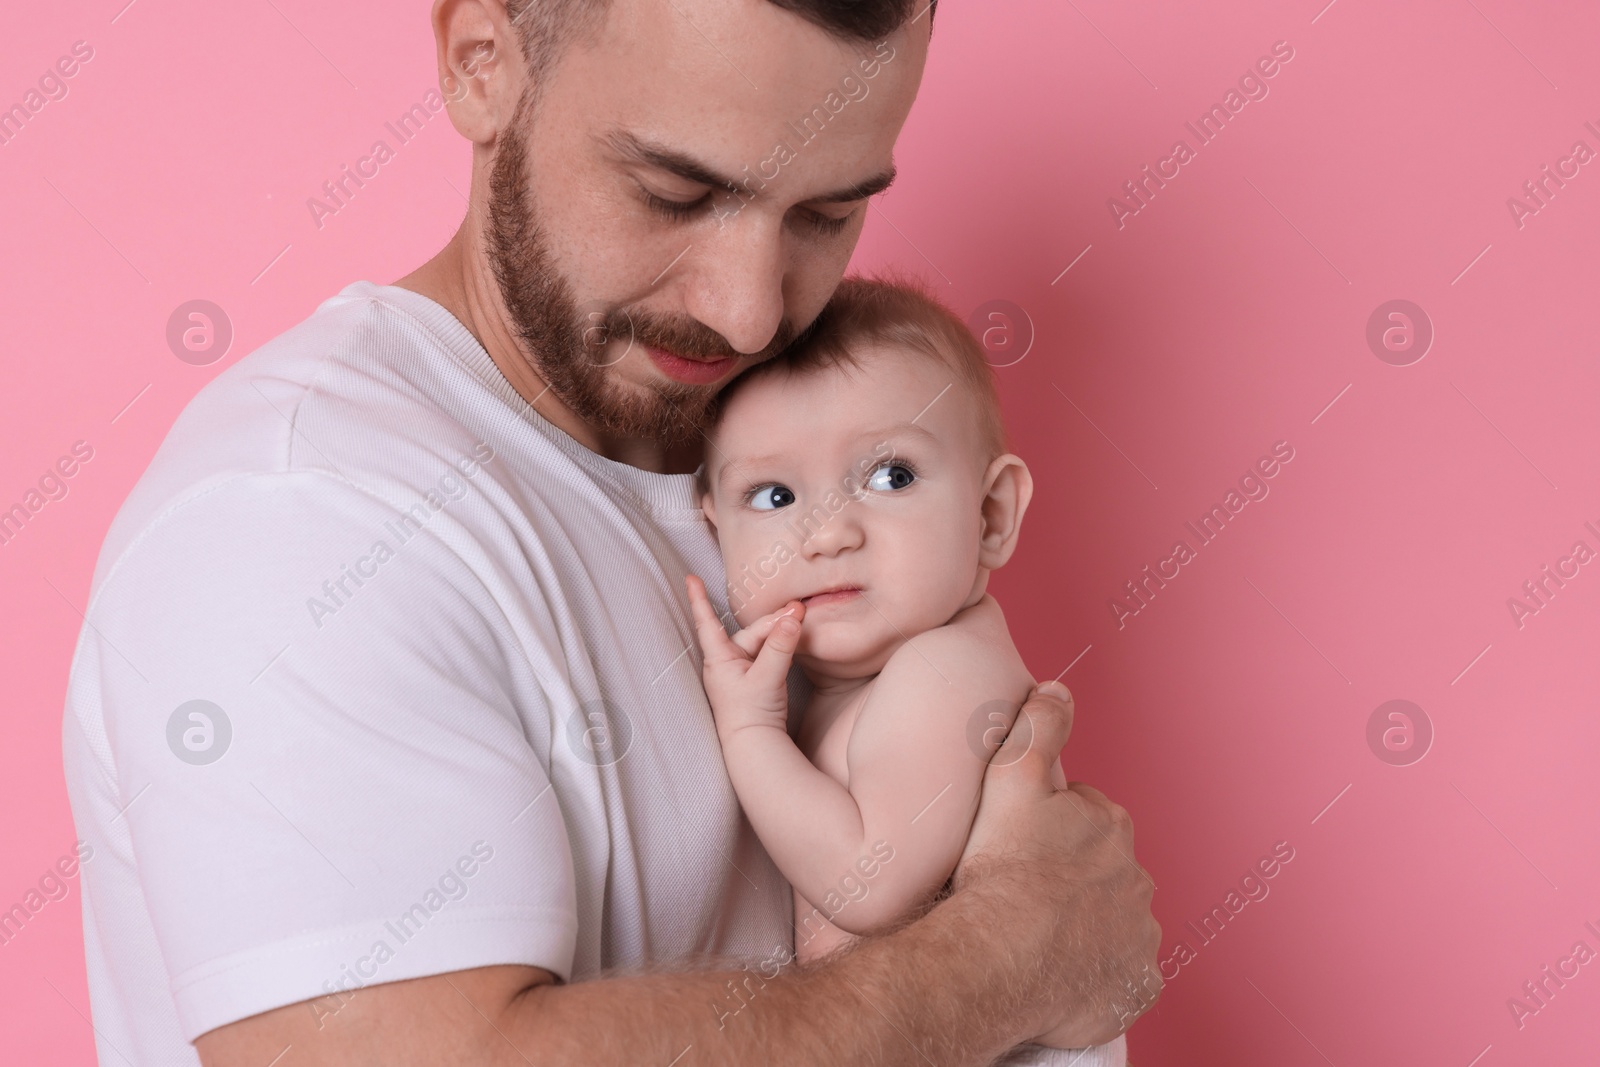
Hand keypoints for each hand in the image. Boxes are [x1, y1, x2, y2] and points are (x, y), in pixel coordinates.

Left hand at [685, 575, 804, 738]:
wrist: (754, 747)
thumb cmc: (752, 714)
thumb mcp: (768, 677)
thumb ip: (780, 647)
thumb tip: (793, 617)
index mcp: (719, 659)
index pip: (707, 622)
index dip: (699, 599)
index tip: (689, 578)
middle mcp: (725, 662)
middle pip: (751, 632)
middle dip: (775, 622)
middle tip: (801, 611)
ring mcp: (738, 672)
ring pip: (761, 643)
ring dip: (780, 634)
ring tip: (800, 623)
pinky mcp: (751, 680)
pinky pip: (765, 654)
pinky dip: (778, 646)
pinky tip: (793, 642)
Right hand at [953, 681, 1160, 1045]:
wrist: (1005, 955)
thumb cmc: (1003, 867)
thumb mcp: (1011, 778)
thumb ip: (1037, 726)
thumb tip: (1059, 688)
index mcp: (1111, 825)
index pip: (1084, 818)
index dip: (1048, 830)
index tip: (1018, 846)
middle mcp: (1137, 878)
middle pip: (1102, 870)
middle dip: (1072, 877)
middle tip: (1024, 892)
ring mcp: (1139, 934)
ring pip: (1112, 921)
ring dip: (1085, 925)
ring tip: (1037, 936)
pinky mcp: (1136, 984)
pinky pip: (1120, 975)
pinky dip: (1097, 973)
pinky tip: (1061, 973)